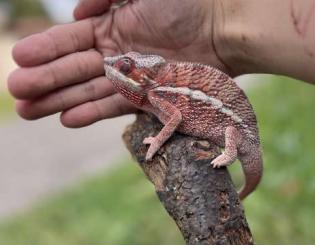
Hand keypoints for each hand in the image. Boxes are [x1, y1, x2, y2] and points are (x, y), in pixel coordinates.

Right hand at [8, 0, 227, 126]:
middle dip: (44, 80)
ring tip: (28, 111)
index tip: (18, 58)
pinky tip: (67, 119)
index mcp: (112, 26)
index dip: (44, 49)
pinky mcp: (150, 96)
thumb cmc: (186, 2)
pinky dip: (92, 112)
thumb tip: (76, 12)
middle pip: (73, 69)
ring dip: (59, 100)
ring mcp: (133, 78)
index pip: (70, 40)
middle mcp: (118, 54)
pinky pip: (116, 106)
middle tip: (15, 91)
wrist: (224, 26)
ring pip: (88, 90)